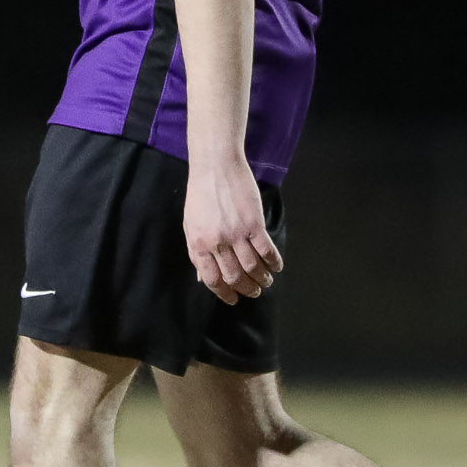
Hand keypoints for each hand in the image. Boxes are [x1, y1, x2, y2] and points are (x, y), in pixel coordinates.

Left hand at [184, 158, 282, 304]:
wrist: (215, 166)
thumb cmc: (201, 194)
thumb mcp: (191, 224)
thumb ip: (197, 251)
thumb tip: (203, 277)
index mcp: (198, 243)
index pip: (211, 279)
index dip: (224, 293)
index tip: (233, 300)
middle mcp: (217, 242)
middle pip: (235, 276)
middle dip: (246, 289)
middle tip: (254, 292)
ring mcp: (236, 233)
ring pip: (253, 268)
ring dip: (262, 279)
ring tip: (266, 281)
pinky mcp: (254, 224)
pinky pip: (267, 251)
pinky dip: (273, 263)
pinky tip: (276, 266)